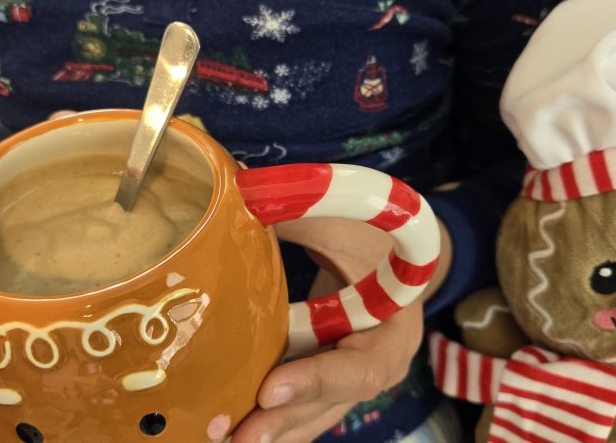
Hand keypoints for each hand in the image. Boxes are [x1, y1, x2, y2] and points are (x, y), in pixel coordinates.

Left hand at [228, 217, 450, 441]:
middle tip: (238, 434)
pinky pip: (302, 408)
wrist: (394, 247)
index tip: (268, 389)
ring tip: (220, 437)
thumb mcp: (344, 216)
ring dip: (272, 429)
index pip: (361, 368)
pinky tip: (229, 427)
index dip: (317, 379)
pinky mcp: (329, 379)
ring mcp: (353, 377)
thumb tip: (236, 197)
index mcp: (395, 328)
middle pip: (332, 403)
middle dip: (284, 420)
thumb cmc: (371, 228)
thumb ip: (299, 212)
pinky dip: (271, 419)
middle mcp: (380, 364)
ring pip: (314, 415)